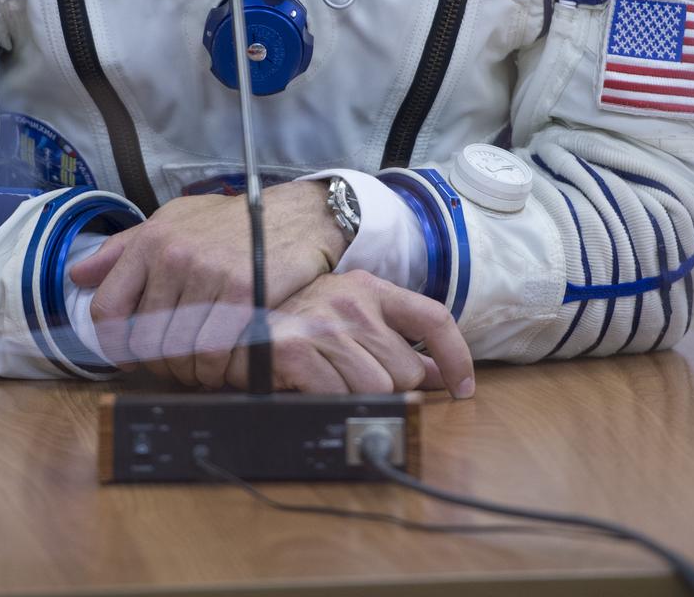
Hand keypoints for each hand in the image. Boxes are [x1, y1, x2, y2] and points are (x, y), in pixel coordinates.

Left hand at [69, 181, 347, 385]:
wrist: (294, 215)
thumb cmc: (230, 221)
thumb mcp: (173, 220)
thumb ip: (123, 249)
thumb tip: (77, 275)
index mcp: (151, 241)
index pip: (108, 308)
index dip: (112, 343)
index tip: (127, 355)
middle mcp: (175, 257)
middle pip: (144, 339)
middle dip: (156, 362)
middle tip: (174, 363)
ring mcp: (209, 276)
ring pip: (179, 352)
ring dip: (188, 370)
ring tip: (200, 364)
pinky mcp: (243, 295)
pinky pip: (215, 353)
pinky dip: (217, 368)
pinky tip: (224, 361)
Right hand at [225, 270, 474, 396]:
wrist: (229, 321)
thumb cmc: (292, 323)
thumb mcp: (347, 317)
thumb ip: (393, 340)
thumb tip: (438, 373)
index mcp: (369, 288)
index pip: (434, 317)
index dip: (457, 357)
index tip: (463, 388)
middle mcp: (352, 303)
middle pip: (406, 370)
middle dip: (390, 388)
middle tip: (353, 379)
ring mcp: (325, 327)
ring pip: (379, 390)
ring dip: (359, 399)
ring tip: (330, 383)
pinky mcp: (298, 353)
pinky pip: (341, 398)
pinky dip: (332, 405)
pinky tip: (313, 390)